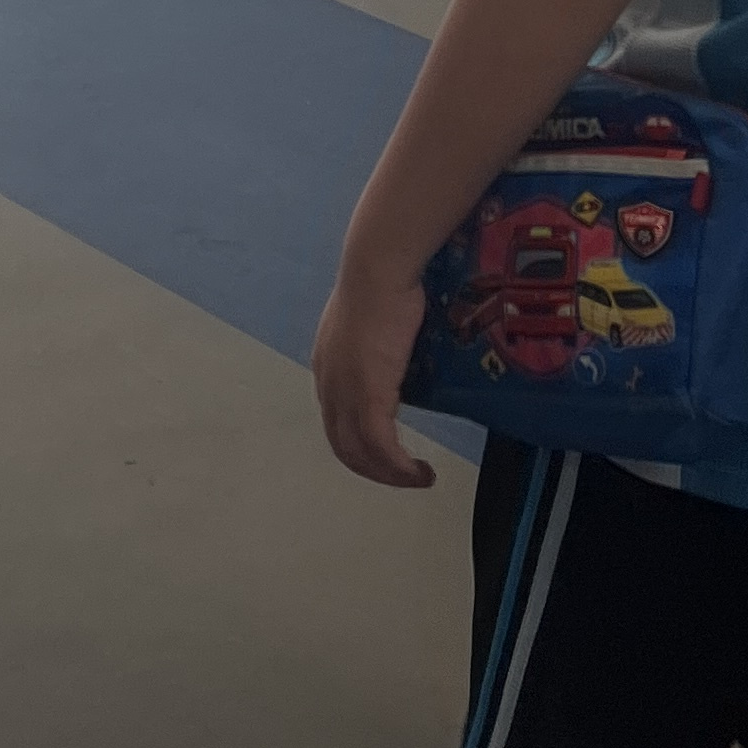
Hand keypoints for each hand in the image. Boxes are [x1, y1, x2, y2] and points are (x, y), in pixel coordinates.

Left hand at [312, 263, 434, 489]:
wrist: (378, 270)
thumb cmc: (383, 283)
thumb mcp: (375, 322)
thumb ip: (380, 346)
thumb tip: (401, 354)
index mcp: (328, 366)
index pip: (336, 419)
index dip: (360, 443)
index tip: (388, 452)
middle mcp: (328, 384)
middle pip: (343, 446)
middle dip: (373, 469)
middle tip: (404, 476)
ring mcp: (345, 392)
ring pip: (360, 453)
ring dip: (390, 475)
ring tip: (418, 478)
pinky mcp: (368, 396)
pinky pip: (382, 446)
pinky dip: (399, 467)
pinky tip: (419, 471)